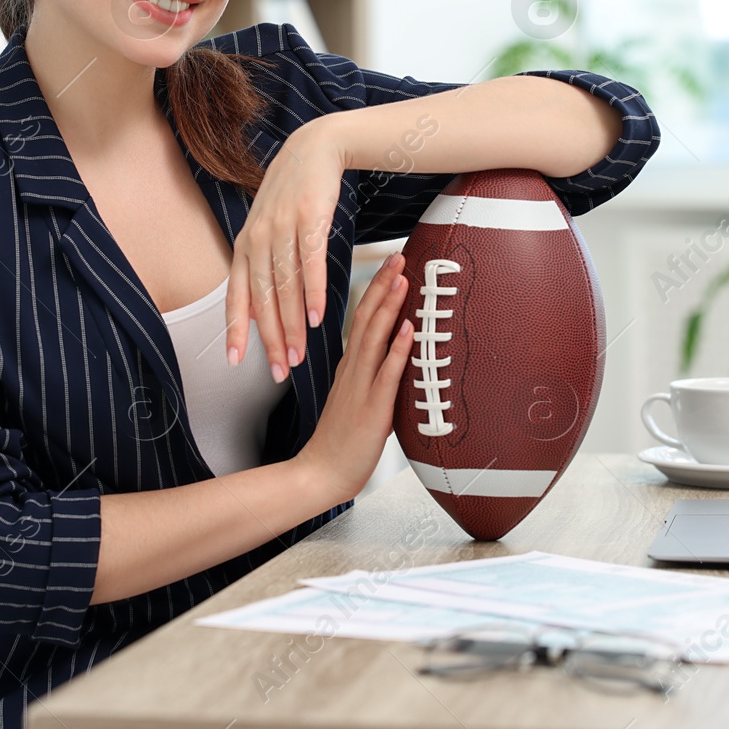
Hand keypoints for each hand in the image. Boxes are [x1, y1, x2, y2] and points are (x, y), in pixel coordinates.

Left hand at [226, 119, 347, 381]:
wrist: (314, 149)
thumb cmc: (293, 194)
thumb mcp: (268, 228)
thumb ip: (262, 265)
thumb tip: (260, 306)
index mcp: (244, 245)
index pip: (236, 295)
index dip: (236, 329)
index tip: (236, 362)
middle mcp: (257, 239)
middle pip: (262, 299)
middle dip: (270, 339)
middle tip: (279, 371)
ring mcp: (282, 229)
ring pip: (285, 288)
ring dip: (292, 326)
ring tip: (300, 355)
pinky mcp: (309, 220)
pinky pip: (309, 265)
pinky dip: (312, 295)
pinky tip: (317, 319)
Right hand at [294, 251, 414, 506]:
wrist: (320, 473)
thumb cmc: (341, 441)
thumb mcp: (358, 399)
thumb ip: (373, 376)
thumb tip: (395, 357)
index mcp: (352, 366)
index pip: (364, 318)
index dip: (378, 290)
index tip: (392, 266)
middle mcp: (354, 369)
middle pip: (368, 318)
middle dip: (384, 285)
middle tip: (399, 256)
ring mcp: (361, 386)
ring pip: (375, 338)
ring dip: (390, 306)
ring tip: (403, 279)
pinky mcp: (372, 407)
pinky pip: (387, 373)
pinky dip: (398, 349)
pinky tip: (408, 329)